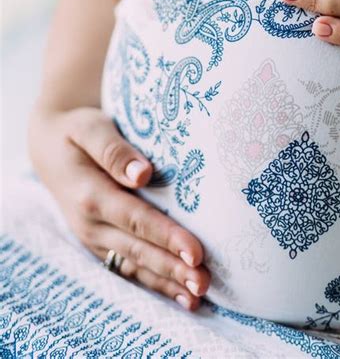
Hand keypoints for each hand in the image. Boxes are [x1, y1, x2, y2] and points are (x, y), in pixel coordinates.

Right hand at [28, 107, 209, 309]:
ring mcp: (94, 237)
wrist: (49, 145)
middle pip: (138, 249)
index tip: (195, 252)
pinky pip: (129, 268)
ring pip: (134, 265)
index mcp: (90, 194)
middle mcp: (90, 223)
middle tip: (204, 281)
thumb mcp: (89, 128)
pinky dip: (154, 283)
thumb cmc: (76, 130)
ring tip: (199, 296)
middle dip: (173, 268)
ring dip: (167, 282)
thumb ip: (113, 150)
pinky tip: (180, 296)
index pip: (135, 219)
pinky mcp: (100, 242)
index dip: (166, 236)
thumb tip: (143, 173)